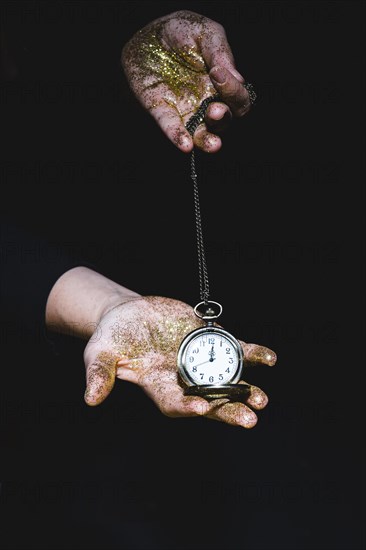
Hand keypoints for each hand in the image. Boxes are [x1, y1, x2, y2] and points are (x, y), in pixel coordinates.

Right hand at [83, 296, 276, 428]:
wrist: (129, 313)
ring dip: (245, 388)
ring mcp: (197, 359)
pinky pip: (233, 349)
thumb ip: (98, 374)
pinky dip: (251, 354)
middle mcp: (182, 377)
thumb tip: (91, 399)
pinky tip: (269, 359)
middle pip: (209, 400)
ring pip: (226, 379)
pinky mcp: (206, 339)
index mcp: (157, 384)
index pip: (174, 402)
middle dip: (228, 410)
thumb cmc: (112, 337)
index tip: (201, 407)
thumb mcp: (99, 353)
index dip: (187, 406)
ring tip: (262, 399)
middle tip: (250, 420)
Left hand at [121, 10, 251, 152]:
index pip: (239, 101)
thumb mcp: (206, 33)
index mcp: (223, 86)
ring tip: (211, 144)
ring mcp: (185, 110)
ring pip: (201, 134)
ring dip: (206, 140)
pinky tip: (184, 145)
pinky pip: (172, 128)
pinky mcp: (162, 111)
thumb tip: (239, 79)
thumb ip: (221, 53)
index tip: (218, 73)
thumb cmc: (183, 32)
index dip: (235, 93)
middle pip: (224, 123)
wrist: (149, 33)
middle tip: (216, 111)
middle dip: (223, 119)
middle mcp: (207, 102)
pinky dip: (178, 137)